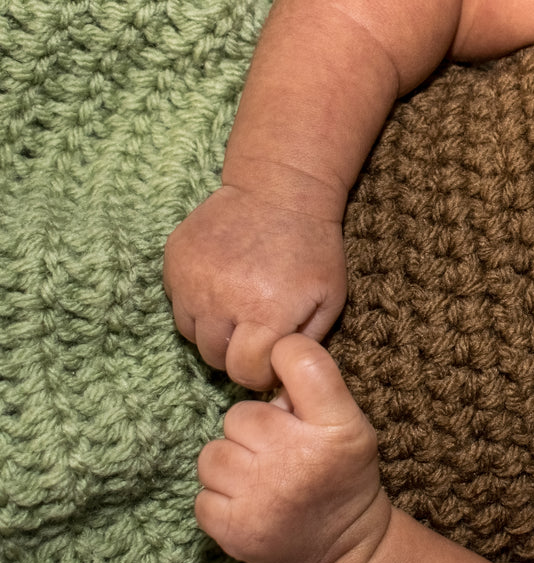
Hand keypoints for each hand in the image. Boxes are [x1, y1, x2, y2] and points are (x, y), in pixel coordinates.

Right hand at [164, 183, 346, 388]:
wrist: (281, 188)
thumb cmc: (313, 246)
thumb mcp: (329, 298)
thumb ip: (306, 342)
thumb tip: (282, 374)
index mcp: (264, 313)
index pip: (244, 371)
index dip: (259, 373)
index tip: (269, 361)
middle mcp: (221, 300)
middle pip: (213, 357)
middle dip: (235, 354)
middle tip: (254, 335)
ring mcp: (191, 280)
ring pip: (190, 333)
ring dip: (212, 330)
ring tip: (238, 309)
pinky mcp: (173, 260)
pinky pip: (176, 301)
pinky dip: (195, 302)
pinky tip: (221, 285)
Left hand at [195, 335, 391, 562]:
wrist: (344, 550)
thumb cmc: (342, 477)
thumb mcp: (351, 427)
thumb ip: (313, 392)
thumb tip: (264, 368)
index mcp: (337, 427)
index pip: (301, 359)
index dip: (285, 355)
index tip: (284, 368)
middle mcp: (299, 458)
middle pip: (240, 414)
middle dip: (253, 430)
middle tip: (278, 452)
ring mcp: (263, 496)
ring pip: (212, 453)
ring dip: (231, 464)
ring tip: (260, 480)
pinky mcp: (234, 529)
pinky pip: (203, 494)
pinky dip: (221, 500)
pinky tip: (250, 506)